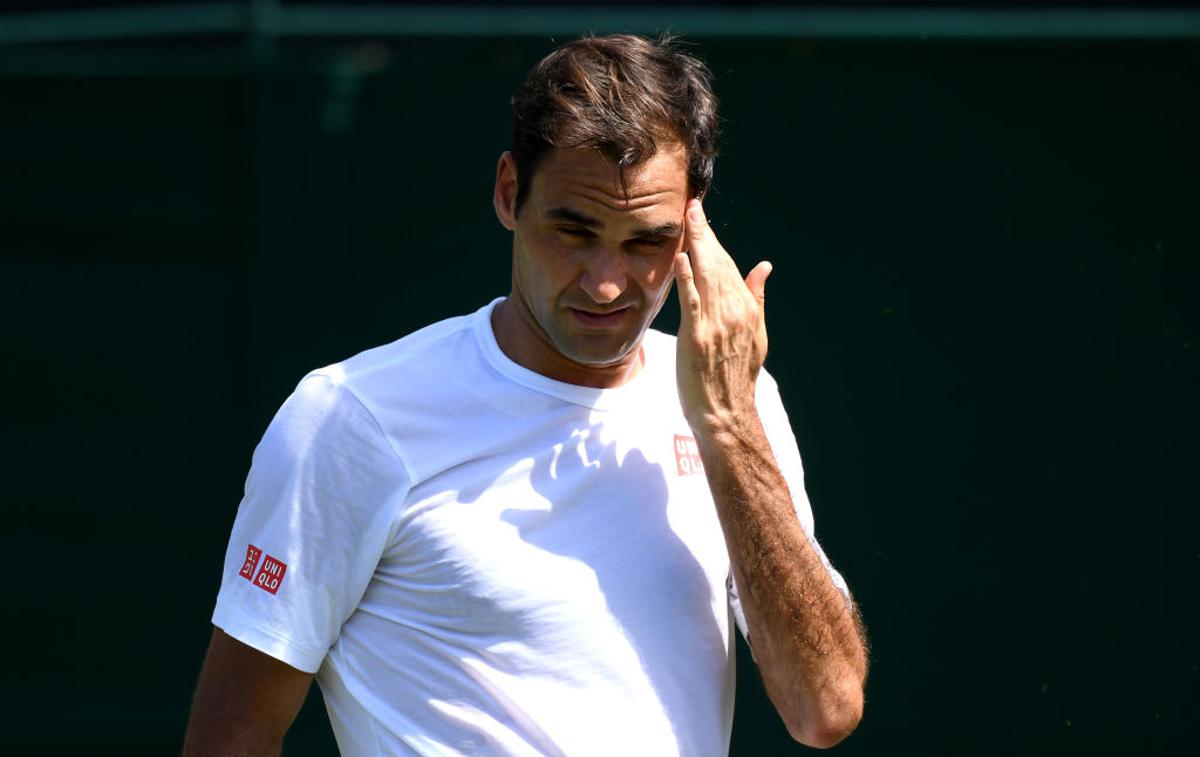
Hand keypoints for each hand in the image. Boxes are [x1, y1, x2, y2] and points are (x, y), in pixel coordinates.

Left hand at [674, 198, 772, 432]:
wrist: (726, 413)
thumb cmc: (735, 377)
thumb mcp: (756, 335)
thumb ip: (757, 298)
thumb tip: (764, 266)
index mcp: (748, 310)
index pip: (731, 266)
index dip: (716, 240)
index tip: (703, 217)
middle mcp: (735, 311)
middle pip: (719, 264)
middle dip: (705, 232)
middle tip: (692, 205)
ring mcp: (717, 323)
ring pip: (707, 274)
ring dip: (697, 244)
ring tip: (687, 218)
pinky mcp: (697, 335)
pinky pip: (692, 300)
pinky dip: (687, 277)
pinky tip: (681, 257)